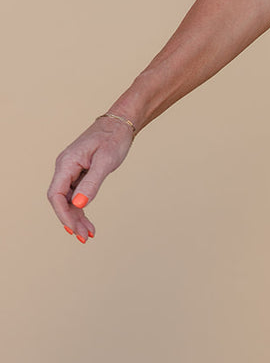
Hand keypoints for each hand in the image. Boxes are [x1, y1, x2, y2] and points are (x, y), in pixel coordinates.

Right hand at [48, 115, 135, 242]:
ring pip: (69, 199)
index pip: (56, 194)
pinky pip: (77, 194)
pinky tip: (88, 222)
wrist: (120, 124)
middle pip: (61, 200)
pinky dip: (82, 208)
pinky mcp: (80, 173)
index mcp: (67, 163)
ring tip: (87, 235)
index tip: (73, 229)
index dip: (63, 214)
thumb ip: (92, 183)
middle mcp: (65, 167)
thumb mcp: (105, 162)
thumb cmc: (113, 139)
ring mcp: (72, 170)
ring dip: (77, 217)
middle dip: (71, 220)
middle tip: (83, 238)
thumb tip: (80, 205)